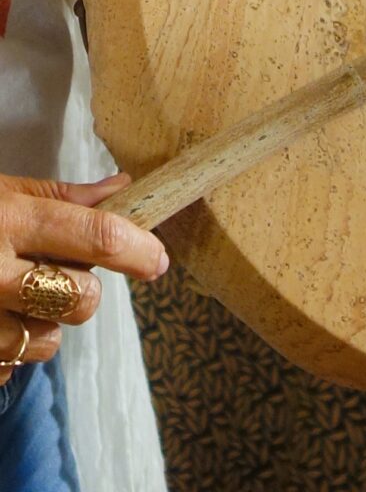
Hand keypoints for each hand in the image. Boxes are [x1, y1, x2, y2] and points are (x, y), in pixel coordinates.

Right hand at [0, 173, 167, 384]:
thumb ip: (62, 198)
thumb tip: (123, 190)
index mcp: (7, 220)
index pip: (98, 236)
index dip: (139, 250)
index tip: (157, 261)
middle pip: (78, 298)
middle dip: (84, 291)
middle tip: (62, 275)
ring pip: (44, 342)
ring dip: (43, 325)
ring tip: (17, 298)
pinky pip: (5, 368)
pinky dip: (6, 350)